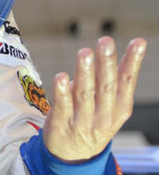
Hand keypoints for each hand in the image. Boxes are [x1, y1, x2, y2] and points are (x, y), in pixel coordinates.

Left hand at [43, 36, 146, 162]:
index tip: (138, 42)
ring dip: (85, 72)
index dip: (133, 62)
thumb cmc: (92, 120)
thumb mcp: (109, 104)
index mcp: (119, 109)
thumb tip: (123, 46)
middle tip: (105, 41)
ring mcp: (83, 122)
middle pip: (106, 86)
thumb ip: (111, 78)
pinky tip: (61, 76)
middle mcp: (104, 116)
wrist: (74, 157)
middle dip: (106, 63)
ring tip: (85, 53)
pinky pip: (63, 106)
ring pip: (85, 94)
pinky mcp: (62, 124)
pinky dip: (62, 91)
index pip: (127, 82)